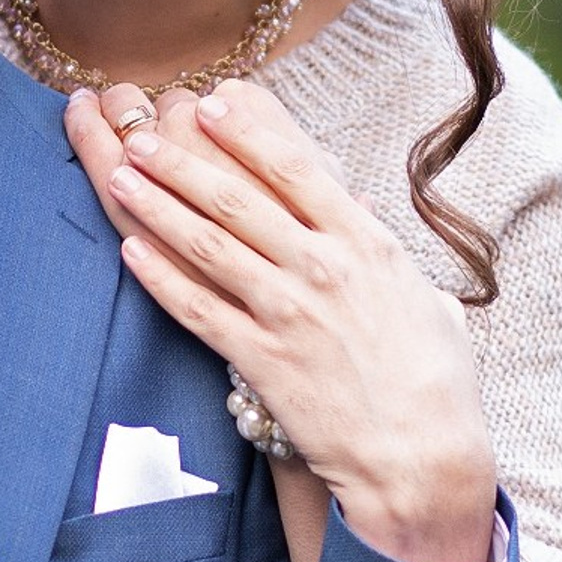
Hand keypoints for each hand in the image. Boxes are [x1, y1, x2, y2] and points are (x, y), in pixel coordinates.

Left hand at [68, 80, 499, 561]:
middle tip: (143, 132)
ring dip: (160, 205)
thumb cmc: (438, 387)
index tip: (215, 103)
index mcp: (367, 244)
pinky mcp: (261, 360)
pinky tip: (131, 252)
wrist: (422, 458)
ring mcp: (288, 312)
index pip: (298, 170)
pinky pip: (198, 309)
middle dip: (185, 160)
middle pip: (239, 198)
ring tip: (123, 175)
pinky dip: (161, 278)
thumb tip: (367, 219)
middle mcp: (323, 267)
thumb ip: (389, 259)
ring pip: (209, 244)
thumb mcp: (430, 304)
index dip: (249, 132)